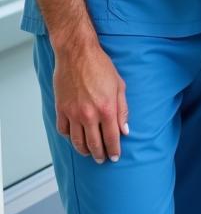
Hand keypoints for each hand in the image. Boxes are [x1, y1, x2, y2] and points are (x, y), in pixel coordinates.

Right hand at [52, 37, 128, 163]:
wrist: (77, 54)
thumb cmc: (101, 66)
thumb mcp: (119, 85)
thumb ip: (123, 109)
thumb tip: (125, 130)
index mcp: (107, 108)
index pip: (112, 137)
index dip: (114, 150)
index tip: (115, 158)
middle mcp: (89, 115)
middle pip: (94, 144)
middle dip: (99, 155)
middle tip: (102, 160)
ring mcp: (73, 114)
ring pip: (77, 142)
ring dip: (84, 150)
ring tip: (90, 153)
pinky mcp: (61, 110)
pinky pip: (64, 131)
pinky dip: (69, 138)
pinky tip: (75, 138)